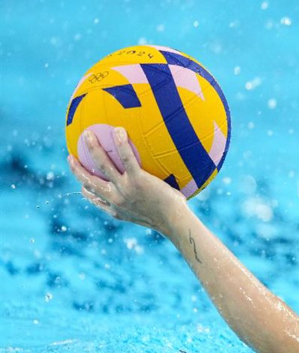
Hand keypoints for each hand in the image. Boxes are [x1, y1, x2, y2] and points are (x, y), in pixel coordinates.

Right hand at [68, 127, 187, 233]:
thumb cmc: (169, 218)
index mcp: (115, 209)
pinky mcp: (138, 180)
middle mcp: (115, 198)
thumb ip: (144, 204)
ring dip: (92, 148)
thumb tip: (153, 192)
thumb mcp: (149, 215)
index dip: (84, 188)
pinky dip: (120, 144)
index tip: (81, 180)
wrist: (174, 222)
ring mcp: (125, 189)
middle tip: (70, 156)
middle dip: (76, 168)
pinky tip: (119, 130)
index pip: (94, 198)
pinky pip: (127, 158)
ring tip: (87, 134)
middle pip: (88, 181)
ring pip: (102, 165)